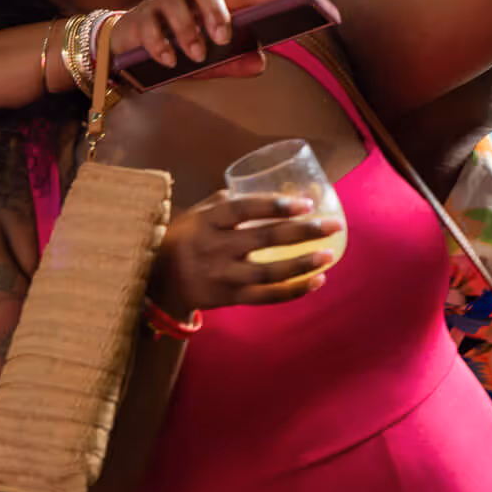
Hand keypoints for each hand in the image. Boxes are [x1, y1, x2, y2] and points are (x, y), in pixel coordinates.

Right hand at [107, 0, 301, 78]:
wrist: (123, 54)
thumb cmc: (172, 51)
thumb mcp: (204, 64)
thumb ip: (231, 63)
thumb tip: (261, 63)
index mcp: (208, 7)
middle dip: (216, 9)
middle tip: (223, 37)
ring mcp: (159, 6)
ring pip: (174, 2)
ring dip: (187, 29)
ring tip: (194, 54)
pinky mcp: (136, 20)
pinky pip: (148, 24)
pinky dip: (160, 43)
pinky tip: (168, 60)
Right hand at [149, 191, 337, 314]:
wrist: (158, 282)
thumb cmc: (185, 238)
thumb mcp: (198, 213)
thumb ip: (229, 202)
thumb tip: (271, 192)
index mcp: (208, 221)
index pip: (243, 210)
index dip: (275, 206)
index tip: (306, 202)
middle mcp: (215, 248)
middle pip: (264, 239)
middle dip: (302, 232)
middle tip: (332, 224)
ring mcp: (223, 276)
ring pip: (268, 273)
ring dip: (302, 263)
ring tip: (328, 254)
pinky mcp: (229, 298)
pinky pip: (266, 298)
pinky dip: (293, 290)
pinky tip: (317, 281)